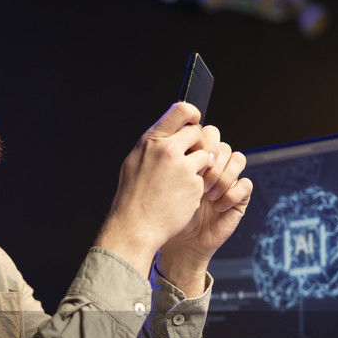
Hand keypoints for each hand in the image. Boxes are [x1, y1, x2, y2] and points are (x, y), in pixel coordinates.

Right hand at [95, 102, 209, 276]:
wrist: (135, 227)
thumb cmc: (133, 197)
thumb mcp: (135, 161)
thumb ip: (154, 145)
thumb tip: (170, 132)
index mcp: (151, 141)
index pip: (182, 110)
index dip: (193, 115)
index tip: (194, 123)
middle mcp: (168, 150)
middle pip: (197, 132)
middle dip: (197, 144)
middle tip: (190, 158)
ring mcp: (183, 168)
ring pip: (204, 156)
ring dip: (198, 167)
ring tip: (180, 182)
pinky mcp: (194, 186)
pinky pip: (203, 179)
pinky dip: (196, 187)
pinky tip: (180, 197)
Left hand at [157, 127, 251, 294]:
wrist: (181, 242)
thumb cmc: (170, 212)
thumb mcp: (167, 182)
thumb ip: (174, 158)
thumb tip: (176, 136)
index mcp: (197, 156)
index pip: (208, 133)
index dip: (201, 144)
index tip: (186, 164)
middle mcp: (215, 165)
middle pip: (223, 144)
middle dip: (212, 161)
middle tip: (199, 181)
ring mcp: (229, 179)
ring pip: (238, 159)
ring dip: (223, 176)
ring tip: (208, 195)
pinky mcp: (240, 197)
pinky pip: (246, 184)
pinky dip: (232, 194)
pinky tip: (217, 206)